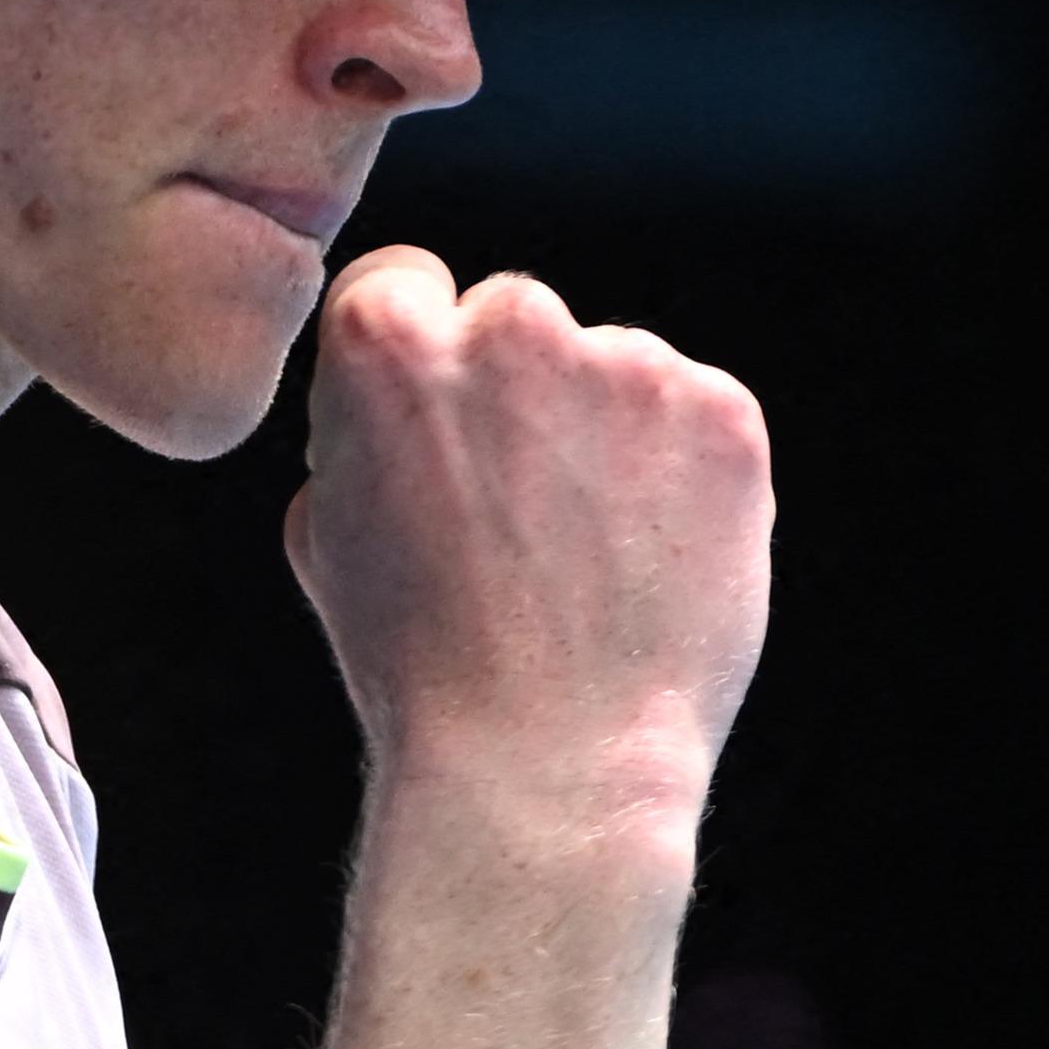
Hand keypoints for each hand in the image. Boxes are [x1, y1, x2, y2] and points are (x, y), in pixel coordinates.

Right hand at [283, 247, 772, 849]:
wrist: (547, 763)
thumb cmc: (421, 670)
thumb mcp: (326, 534)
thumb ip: (359, 434)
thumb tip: (397, 410)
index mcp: (389, 341)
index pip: (404, 285)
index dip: (418, 365)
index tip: (441, 434)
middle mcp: (512, 326)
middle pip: (515, 320)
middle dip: (517, 394)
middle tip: (520, 516)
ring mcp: (629, 364)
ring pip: (614, 369)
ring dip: (606, 434)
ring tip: (590, 558)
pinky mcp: (722, 413)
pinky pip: (695, 416)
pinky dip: (684, 474)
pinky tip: (651, 560)